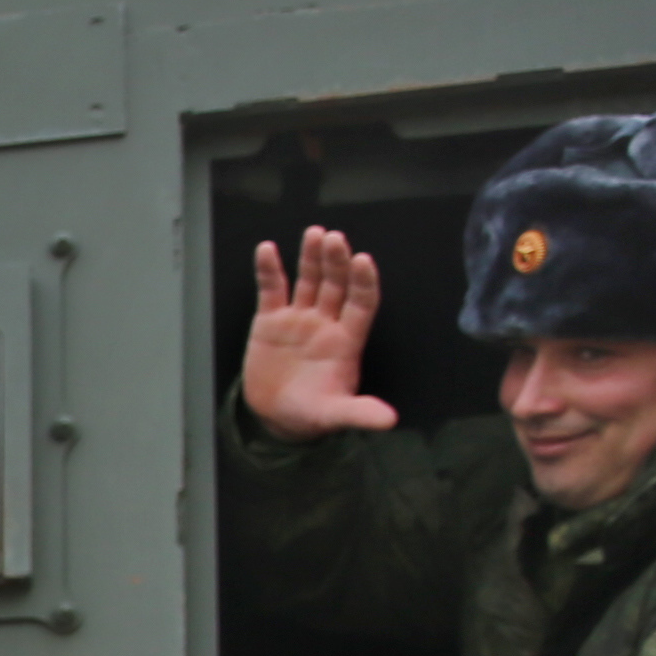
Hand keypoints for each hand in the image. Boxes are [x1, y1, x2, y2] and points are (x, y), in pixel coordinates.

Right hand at [241, 229, 400, 441]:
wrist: (276, 416)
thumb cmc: (311, 412)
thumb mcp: (335, 415)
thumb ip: (360, 413)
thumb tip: (389, 421)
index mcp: (347, 339)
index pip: (361, 303)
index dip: (363, 282)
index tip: (363, 261)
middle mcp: (326, 321)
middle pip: (336, 284)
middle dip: (336, 261)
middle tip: (334, 239)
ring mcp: (299, 317)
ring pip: (308, 279)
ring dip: (311, 257)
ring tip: (314, 234)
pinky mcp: (270, 319)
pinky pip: (271, 289)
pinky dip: (268, 270)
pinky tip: (267, 250)